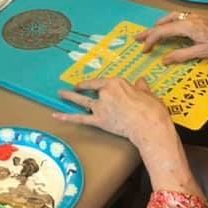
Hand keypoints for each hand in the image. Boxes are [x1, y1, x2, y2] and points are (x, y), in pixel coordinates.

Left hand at [53, 78, 171, 147]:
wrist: (149, 126)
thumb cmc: (152, 110)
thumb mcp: (149, 94)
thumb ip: (141, 87)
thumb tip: (141, 81)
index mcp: (117, 83)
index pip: (103, 82)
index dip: (97, 84)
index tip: (92, 85)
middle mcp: (105, 93)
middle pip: (91, 90)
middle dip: (81, 88)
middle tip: (74, 88)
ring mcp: (100, 107)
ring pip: (81, 101)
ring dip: (69, 97)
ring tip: (60, 94)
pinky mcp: (98, 120)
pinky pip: (80, 118)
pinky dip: (67, 117)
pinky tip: (56, 115)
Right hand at [136, 12, 207, 63]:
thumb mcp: (203, 52)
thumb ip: (181, 55)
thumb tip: (164, 60)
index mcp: (187, 26)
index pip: (161, 31)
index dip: (150, 40)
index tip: (143, 50)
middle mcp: (189, 19)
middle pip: (163, 23)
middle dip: (149, 31)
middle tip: (137, 38)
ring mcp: (195, 18)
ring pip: (171, 19)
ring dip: (159, 26)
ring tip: (151, 32)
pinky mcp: (200, 20)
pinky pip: (178, 18)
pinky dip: (169, 23)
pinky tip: (170, 27)